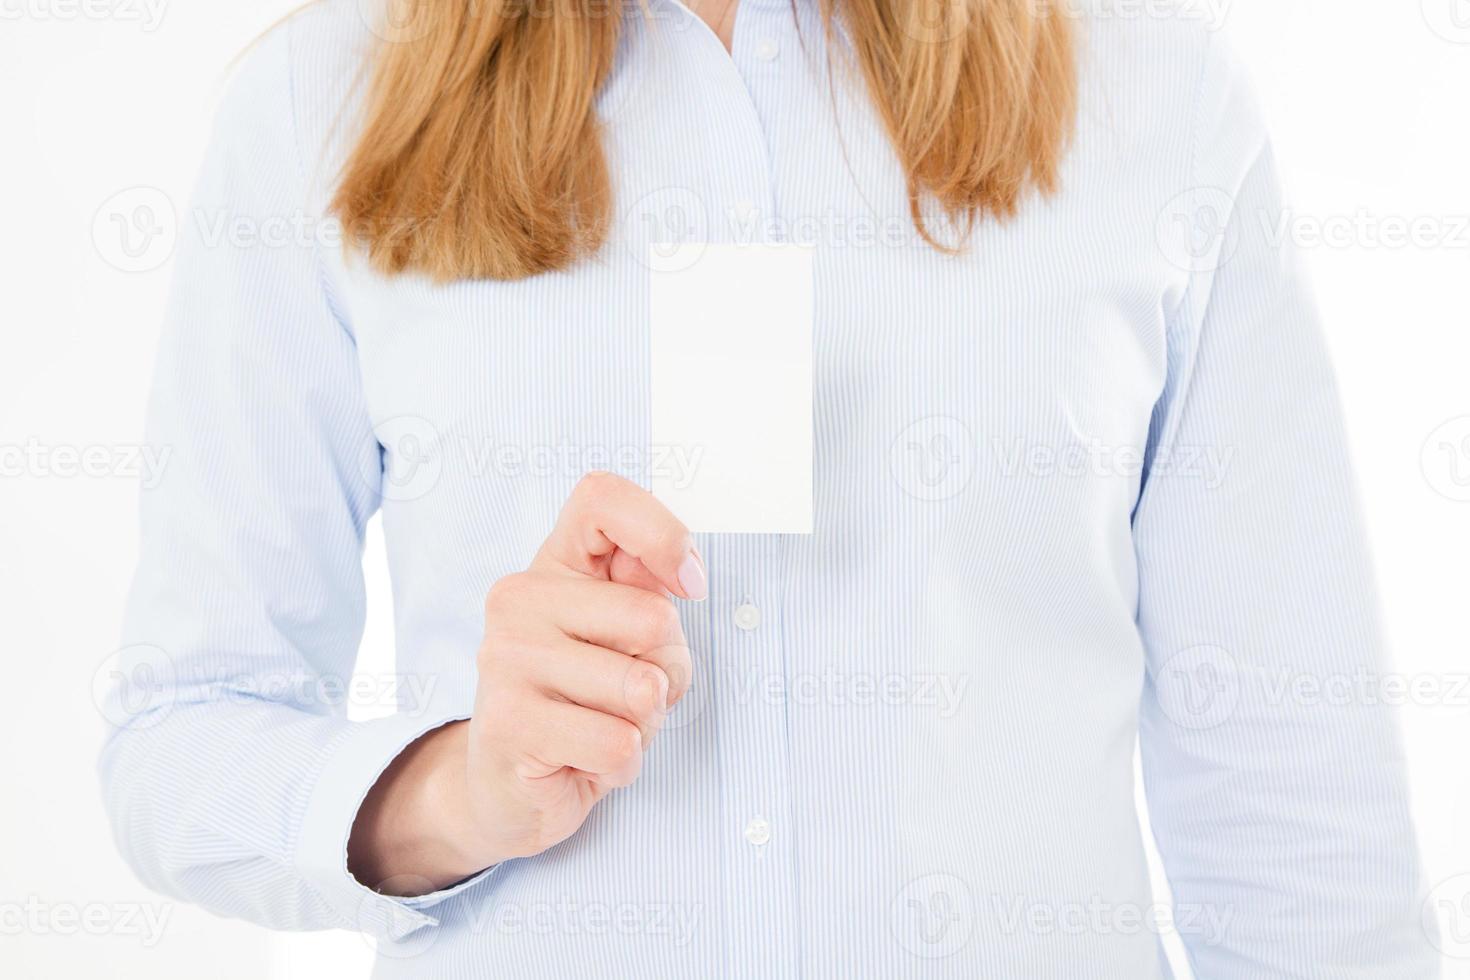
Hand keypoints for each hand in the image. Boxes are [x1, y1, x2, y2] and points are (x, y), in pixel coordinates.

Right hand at [348, 472, 705, 893]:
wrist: (509, 787)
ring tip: (603, 726)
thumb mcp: (627, 637)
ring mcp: (505, 659)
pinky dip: (623, 763)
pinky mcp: (509, 723)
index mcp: (552, 563)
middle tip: (628, 693)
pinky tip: (586, 760)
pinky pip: (618, 744)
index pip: (602, 498)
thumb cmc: (584, 700)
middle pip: (651, 616)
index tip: (688, 585)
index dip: (664, 535)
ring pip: (641, 689)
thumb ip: (651, 596)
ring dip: (646, 724)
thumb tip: (681, 580)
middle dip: (666, 669)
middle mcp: (517, 598)